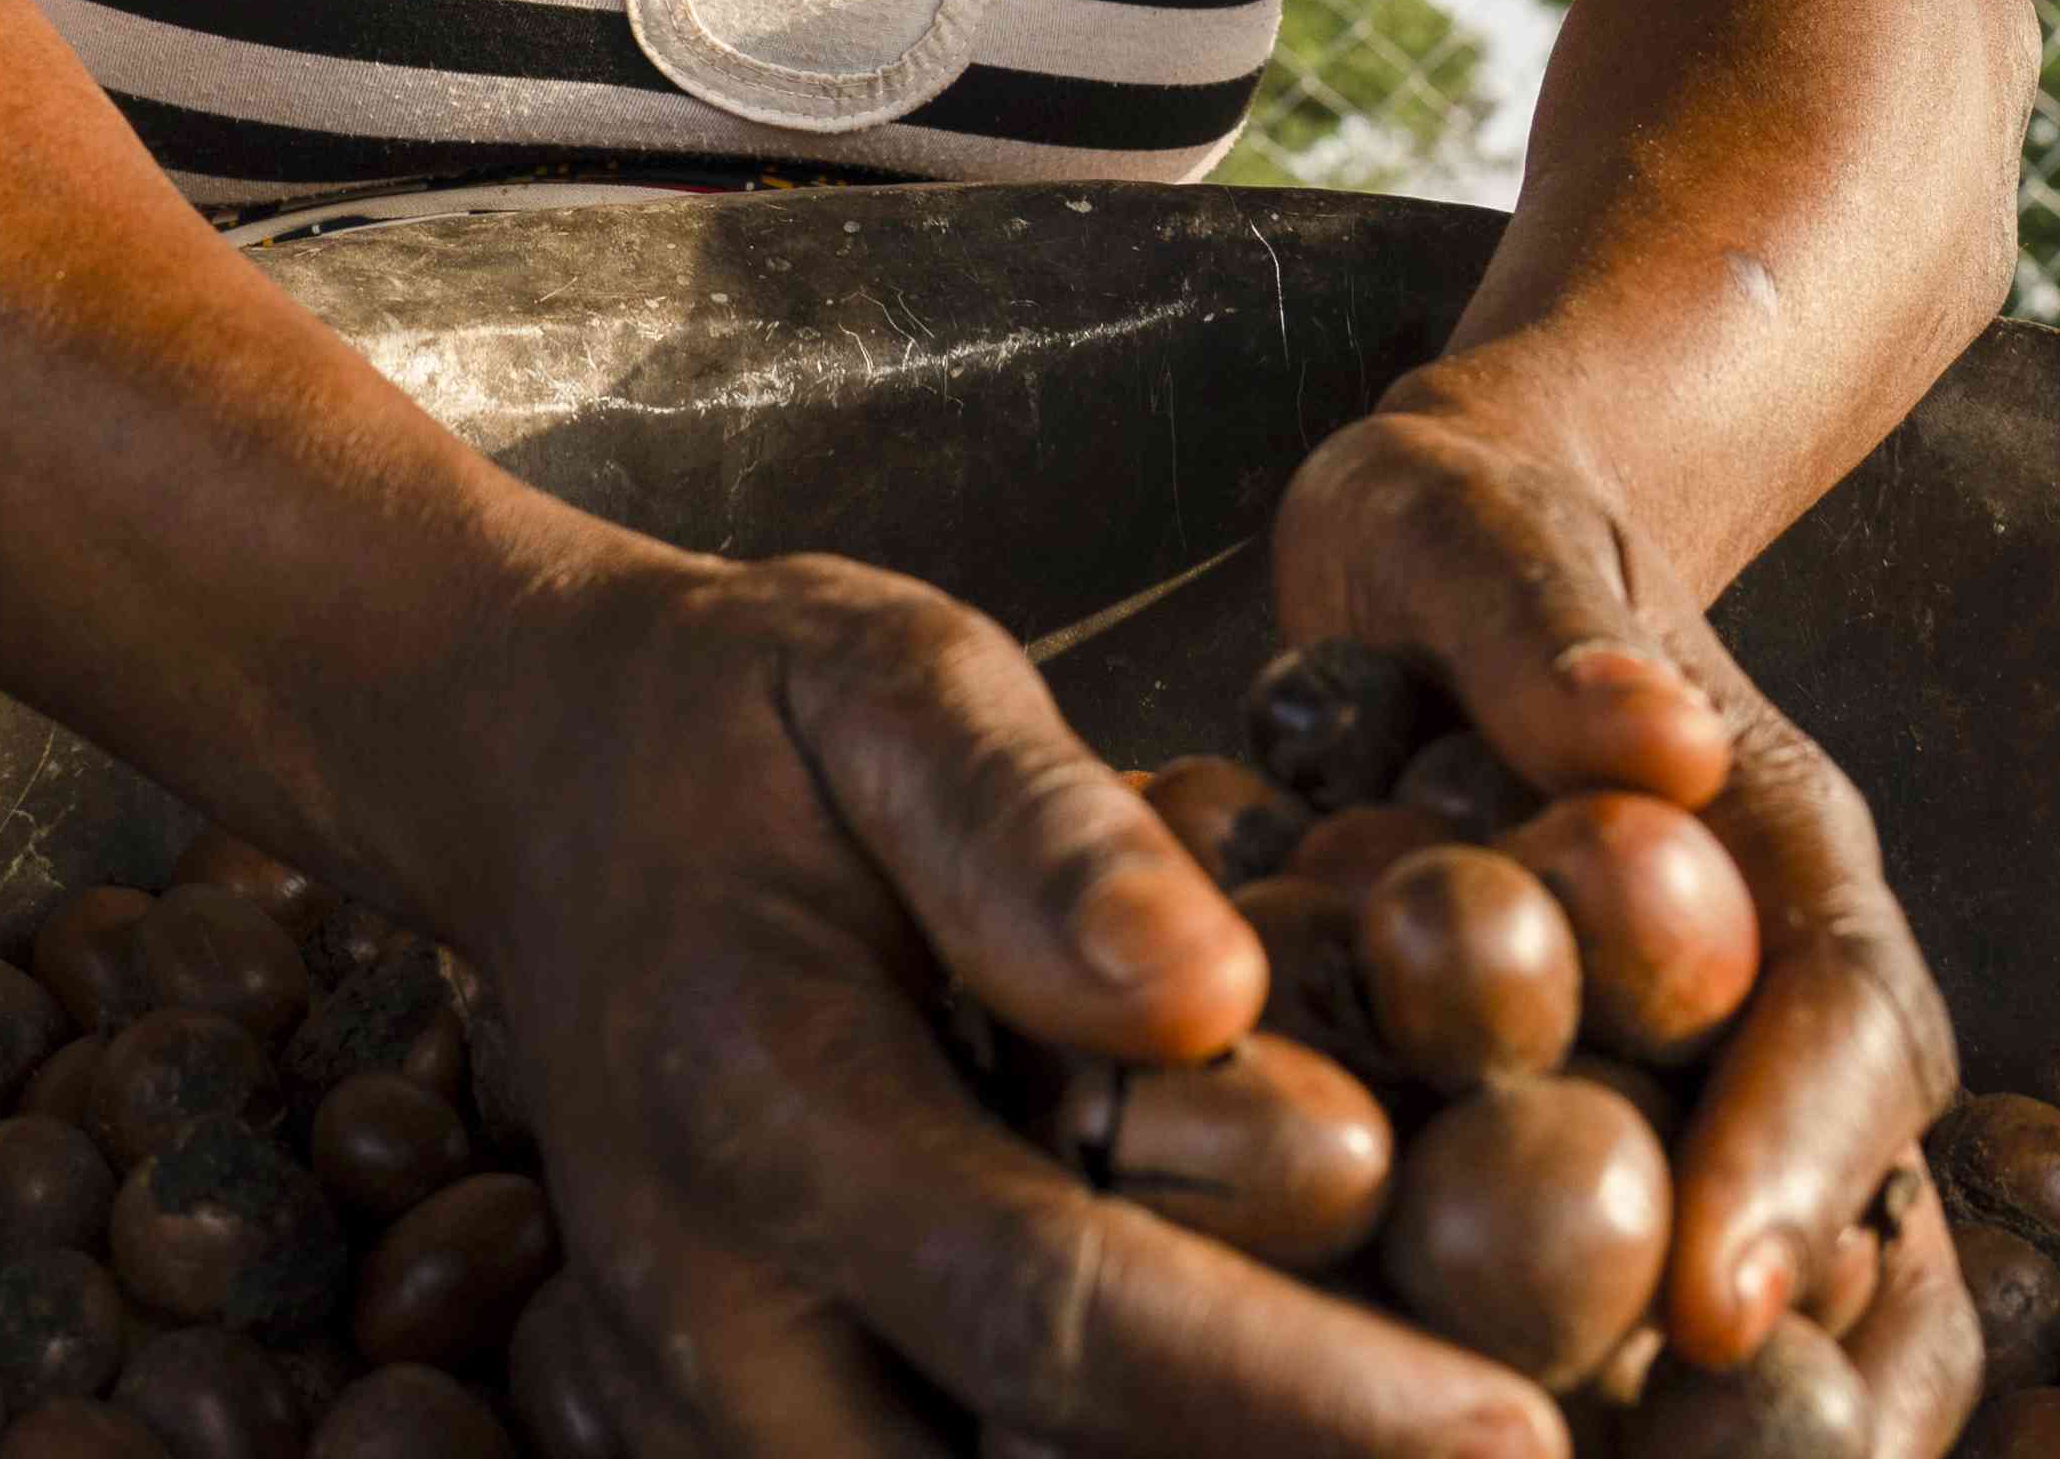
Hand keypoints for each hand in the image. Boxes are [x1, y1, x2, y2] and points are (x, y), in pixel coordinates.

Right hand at [444, 545, 1566, 1457]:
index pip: (1063, 1312)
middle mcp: (710, 1305)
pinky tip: (1274, 1419)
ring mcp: (697, 1397)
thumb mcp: (891, 678)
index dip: (1301, 1397)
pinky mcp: (730, 1431)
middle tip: (1525, 1447)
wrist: (533, 779)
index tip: (1519, 1437)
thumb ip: (1037, 829)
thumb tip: (1207, 997)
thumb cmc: (747, 717)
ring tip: (1421, 1434)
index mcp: (760, 1101)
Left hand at [1273, 376, 1977, 1446]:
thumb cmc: (1456, 526)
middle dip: (1817, 1375)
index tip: (1715, 1302)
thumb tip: (1660, 752)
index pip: (1847, 1020)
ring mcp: (1716, 1073)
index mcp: (1785, 845)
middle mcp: (1783, 983)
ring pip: (1808, 1288)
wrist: (1448, 540)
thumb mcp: (1465, 524)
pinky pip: (1670, 1290)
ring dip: (1756, 1422)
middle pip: (1870, 1208)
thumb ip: (1546, 628)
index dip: (1797, 1165)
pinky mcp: (1624, 1136)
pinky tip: (1537, 1456)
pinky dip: (1645, 1394)